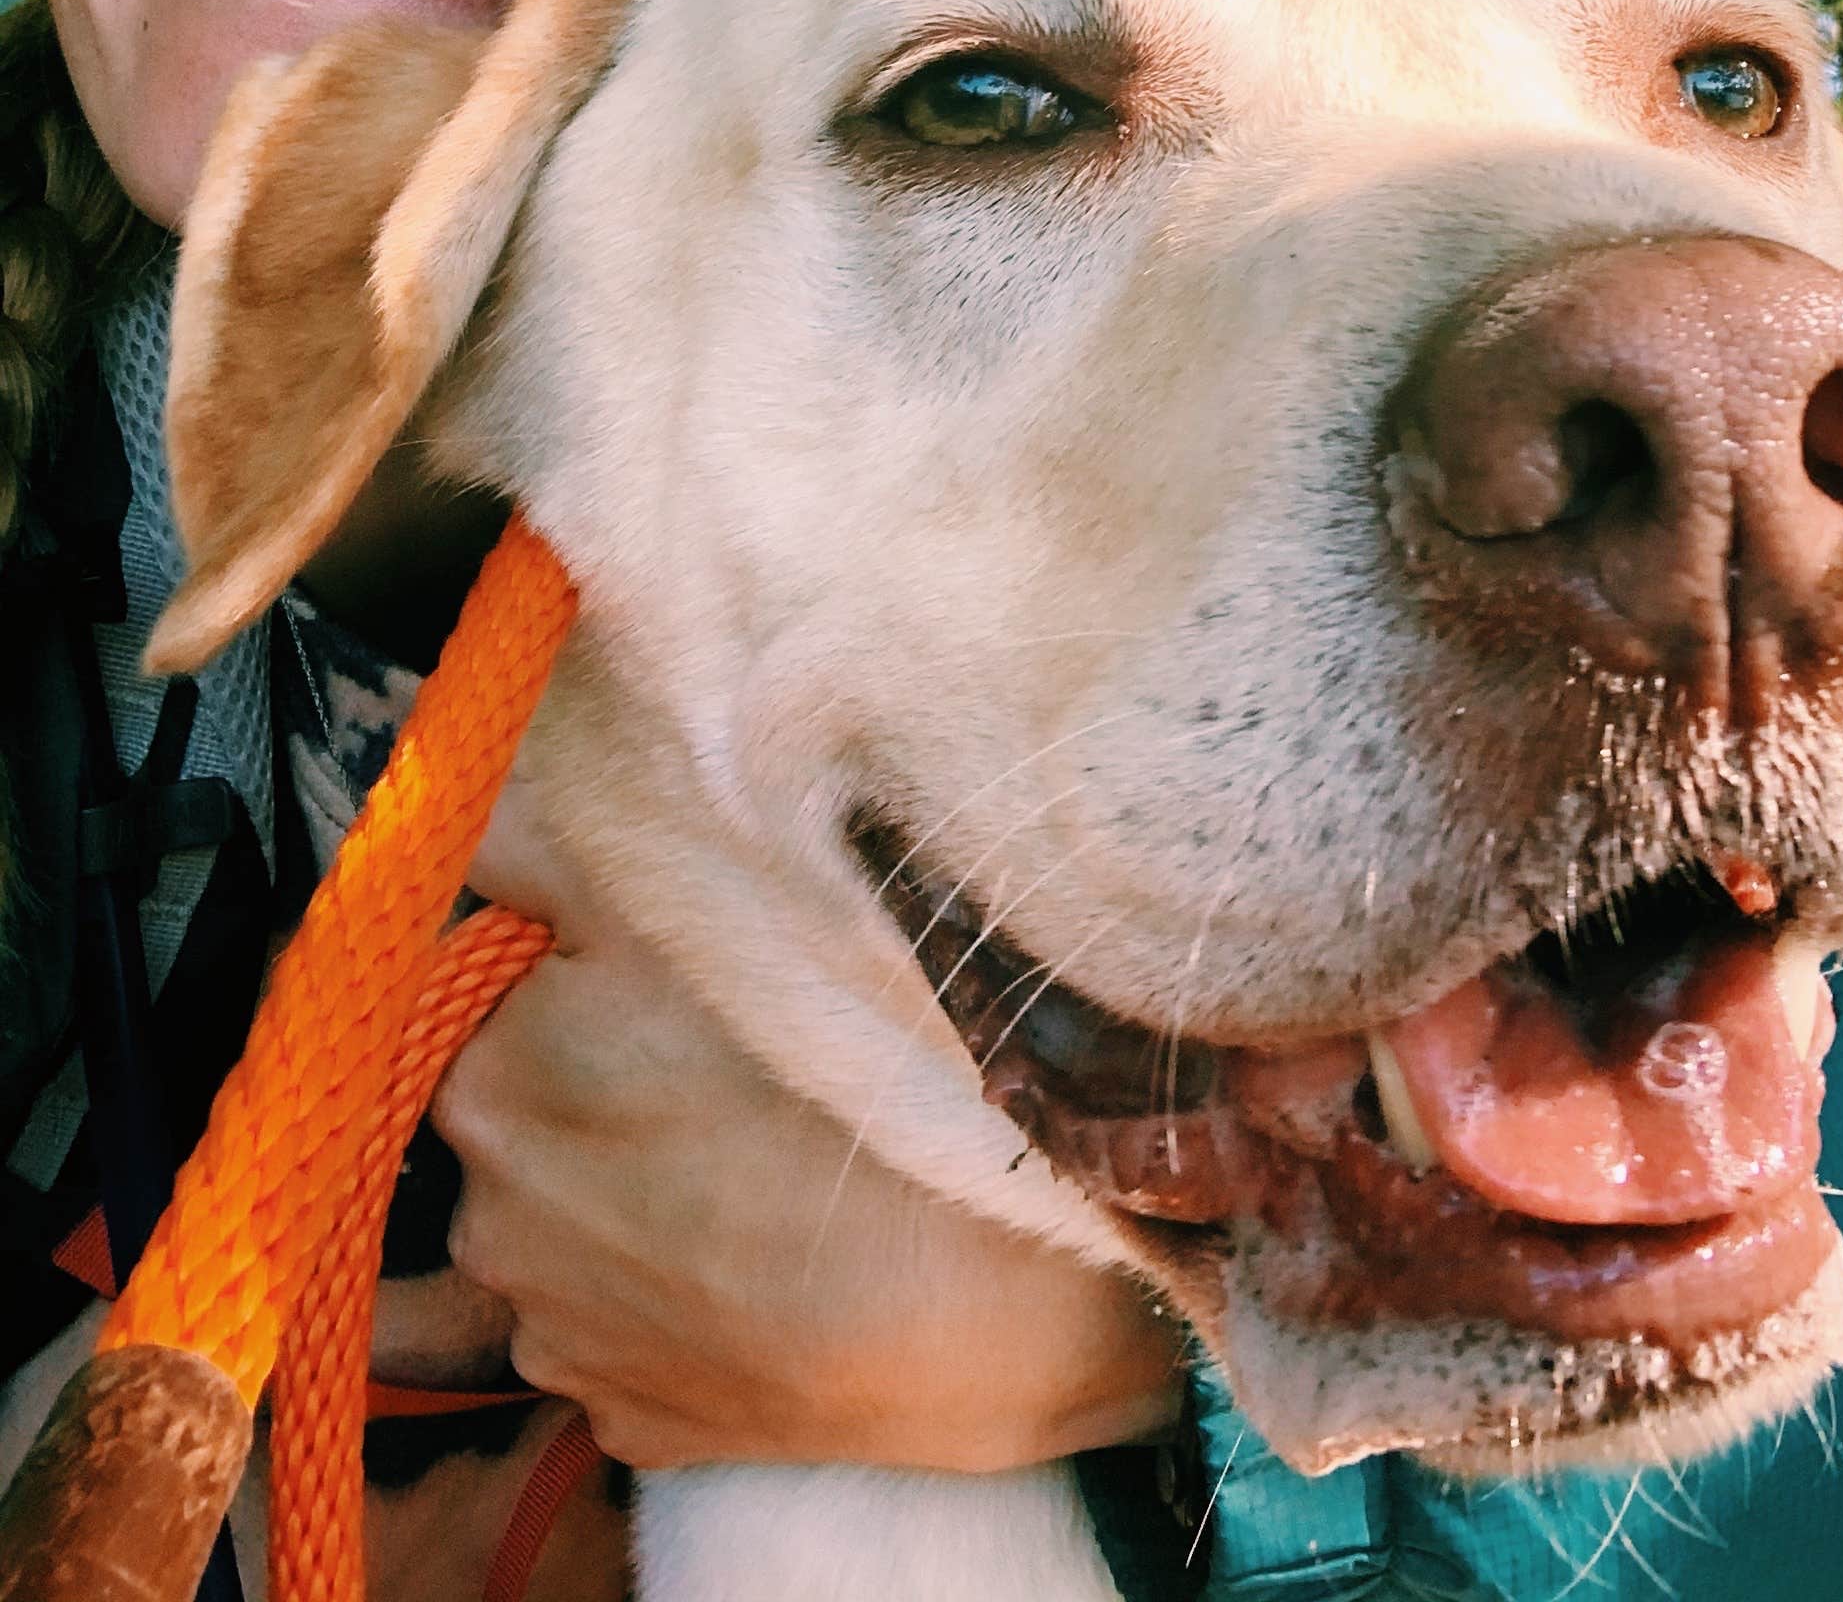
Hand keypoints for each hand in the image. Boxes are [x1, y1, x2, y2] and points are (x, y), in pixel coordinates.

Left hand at [432, 790, 1185, 1473]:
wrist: (990, 1303)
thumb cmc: (857, 1072)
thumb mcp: (716, 896)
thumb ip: (555, 842)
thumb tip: (470, 803)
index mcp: (489, 1081)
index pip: (500, 988)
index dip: (590, 967)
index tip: (682, 971)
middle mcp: (487, 1224)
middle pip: (531, 1104)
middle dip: (603, 1073)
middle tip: (738, 1057)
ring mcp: (560, 1340)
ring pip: (580, 1214)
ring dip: (638, 1181)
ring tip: (766, 1158)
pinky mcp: (630, 1422)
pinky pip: (634, 1317)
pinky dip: (685, 1283)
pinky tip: (772, 1253)